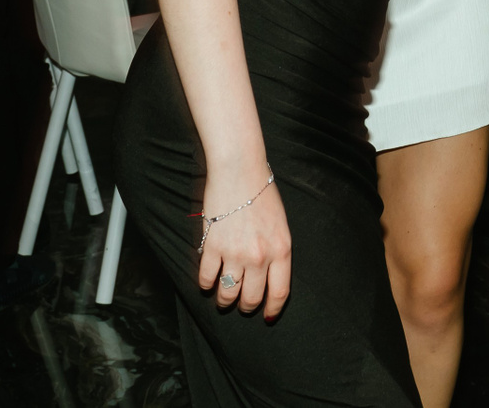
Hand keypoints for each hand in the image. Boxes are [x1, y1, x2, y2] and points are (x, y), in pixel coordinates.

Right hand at [196, 165, 290, 318]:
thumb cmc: (262, 196)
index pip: (279, 292)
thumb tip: (268, 277)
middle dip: (246, 306)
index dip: (272, 308)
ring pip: (227, 293)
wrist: (240, 172)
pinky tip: (208, 281)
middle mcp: (259, 256)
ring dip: (224, 299)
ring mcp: (235, 253)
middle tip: (242, 305)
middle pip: (251, 298)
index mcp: (282, 250)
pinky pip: (206, 278)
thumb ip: (277, 252)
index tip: (267, 315)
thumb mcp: (281, 226)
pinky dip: (206, 283)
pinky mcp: (212, 247)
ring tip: (223, 298)